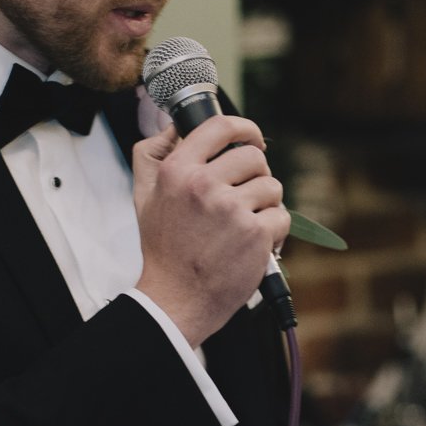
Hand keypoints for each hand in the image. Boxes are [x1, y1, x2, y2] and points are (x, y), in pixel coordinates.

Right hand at [132, 114, 288, 346]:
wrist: (175, 299)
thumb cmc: (163, 250)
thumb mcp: (144, 196)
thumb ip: (151, 155)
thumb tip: (173, 127)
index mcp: (177, 171)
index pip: (220, 126)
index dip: (245, 127)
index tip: (253, 137)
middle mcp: (204, 185)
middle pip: (254, 156)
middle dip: (256, 175)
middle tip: (245, 196)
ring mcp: (231, 209)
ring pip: (272, 186)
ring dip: (266, 205)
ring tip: (246, 224)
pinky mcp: (255, 233)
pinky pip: (282, 216)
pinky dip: (274, 231)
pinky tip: (255, 244)